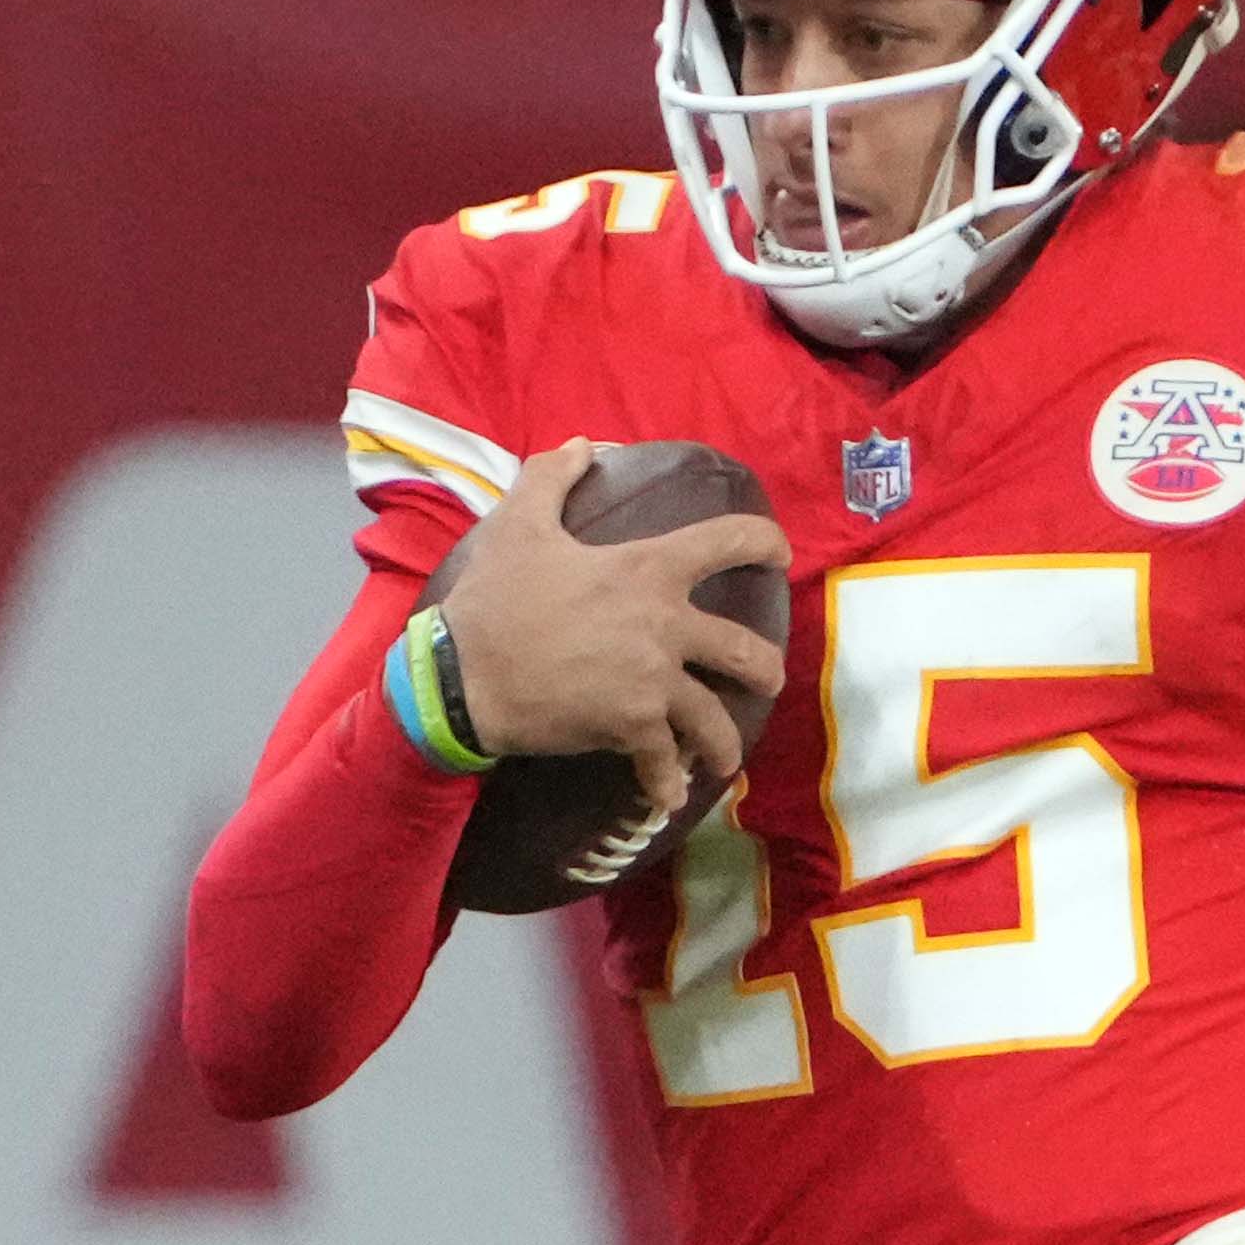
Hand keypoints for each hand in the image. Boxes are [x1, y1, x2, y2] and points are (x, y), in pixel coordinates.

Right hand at [441, 444, 789, 812]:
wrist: (464, 677)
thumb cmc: (496, 598)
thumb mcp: (519, 522)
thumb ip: (555, 475)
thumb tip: (586, 446)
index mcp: (650, 569)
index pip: (731, 542)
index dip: (766, 544)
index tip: (780, 555)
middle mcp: (667, 628)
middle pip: (745, 652)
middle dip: (765, 670)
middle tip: (766, 678)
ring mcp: (653, 684)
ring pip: (716, 722)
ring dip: (725, 743)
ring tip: (726, 757)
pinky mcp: (631, 729)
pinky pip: (663, 764)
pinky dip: (666, 785)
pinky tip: (667, 798)